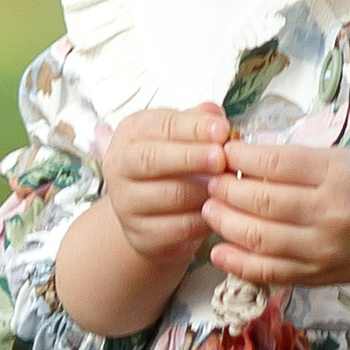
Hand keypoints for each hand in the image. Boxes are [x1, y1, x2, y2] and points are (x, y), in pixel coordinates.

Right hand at [100, 104, 231, 273]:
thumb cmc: (172, 166)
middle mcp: (120, 167)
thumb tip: (215, 114)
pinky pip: (180, 227)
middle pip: (150, 159)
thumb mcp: (180, 136)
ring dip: (205, 189)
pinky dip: (205, 218)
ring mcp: (127, 204)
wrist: (150, 214)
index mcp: (131, 133)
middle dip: (190, 157)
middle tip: (221, 157)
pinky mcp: (143, 235)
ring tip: (229, 184)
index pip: (159, 125)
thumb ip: (198, 122)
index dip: (192, 127)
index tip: (222, 129)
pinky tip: (221, 209)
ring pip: (169, 196)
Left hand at [203, 136, 349, 292]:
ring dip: (224, 222)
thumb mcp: (342, 159)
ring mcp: (323, 249)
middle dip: (225, 190)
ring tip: (210, 209)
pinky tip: (218, 250)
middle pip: (262, 201)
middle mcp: (331, 213)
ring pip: (259, 238)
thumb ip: (296, 160)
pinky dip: (237, 263)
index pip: (276, 164)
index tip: (223, 152)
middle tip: (210, 181)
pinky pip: (268, 272)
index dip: (240, 157)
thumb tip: (240, 157)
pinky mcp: (316, 276)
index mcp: (338, 175)